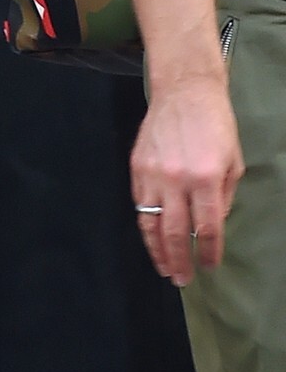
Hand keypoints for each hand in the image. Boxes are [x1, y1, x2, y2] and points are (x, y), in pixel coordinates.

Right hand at [130, 74, 243, 285]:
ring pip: (152, 224)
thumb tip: (212, 225)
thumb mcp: (234, 161)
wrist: (184, 92)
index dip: (210, 251)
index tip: (210, 265)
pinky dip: (146, 226)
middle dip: (180, 260)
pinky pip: (140, 206)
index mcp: (207, 177)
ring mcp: (153, 174)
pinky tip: (153, 238)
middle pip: (176, 232)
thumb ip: (224, 197)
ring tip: (164, 269)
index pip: (208, 227)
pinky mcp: (137, 168)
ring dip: (158, 251)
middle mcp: (178, 179)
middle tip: (182, 279)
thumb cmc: (215, 124)